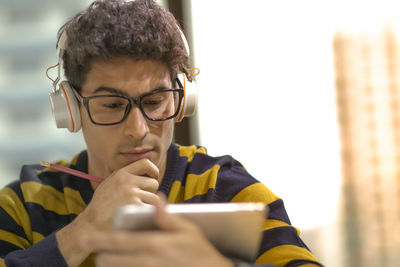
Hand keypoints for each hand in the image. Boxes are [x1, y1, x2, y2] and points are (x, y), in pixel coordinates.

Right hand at [77, 158, 159, 229]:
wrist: (90, 226)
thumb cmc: (100, 208)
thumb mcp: (108, 184)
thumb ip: (125, 177)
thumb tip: (145, 173)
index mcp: (121, 174)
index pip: (146, 163)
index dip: (153, 170)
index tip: (153, 178)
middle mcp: (127, 182)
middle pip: (153, 183)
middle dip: (150, 193)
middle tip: (139, 202)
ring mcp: (132, 195)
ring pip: (155, 198)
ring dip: (149, 205)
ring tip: (136, 212)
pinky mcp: (136, 208)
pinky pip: (153, 209)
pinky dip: (149, 215)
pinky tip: (139, 219)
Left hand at [80, 194, 234, 266]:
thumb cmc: (198, 250)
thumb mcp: (186, 229)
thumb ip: (166, 216)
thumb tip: (156, 198)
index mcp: (154, 244)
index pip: (119, 242)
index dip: (100, 241)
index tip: (85, 239)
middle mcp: (147, 261)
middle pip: (112, 261)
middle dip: (102, 256)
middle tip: (99, 253)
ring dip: (111, 265)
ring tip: (109, 259)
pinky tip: (125, 264)